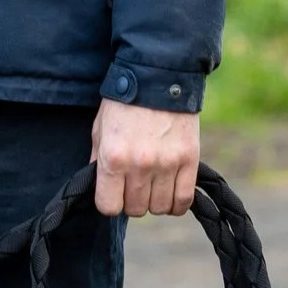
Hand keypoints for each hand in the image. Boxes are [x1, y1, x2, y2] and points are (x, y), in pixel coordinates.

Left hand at [91, 98, 199, 217]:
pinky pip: (183, 201)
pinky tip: (170, 189)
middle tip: (133, 182)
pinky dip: (175, 202)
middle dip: (131, 199)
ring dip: (154, 200)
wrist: (159, 77)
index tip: (113, 192)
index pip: (108, 206)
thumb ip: (97, 160)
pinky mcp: (189, 161)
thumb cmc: (124, 103)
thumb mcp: (100, 128)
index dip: (109, 202)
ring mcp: (167, 164)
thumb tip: (98, 187)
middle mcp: (139, 165)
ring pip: (159, 208)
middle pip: (135, 209)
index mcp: (113, 156)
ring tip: (152, 182)